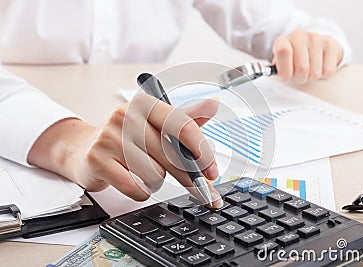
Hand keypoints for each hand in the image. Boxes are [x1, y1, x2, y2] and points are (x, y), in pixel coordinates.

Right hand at [28, 95, 222, 207]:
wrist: (83, 148)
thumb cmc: (126, 137)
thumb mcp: (156, 124)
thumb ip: (185, 118)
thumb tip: (212, 105)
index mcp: (145, 104)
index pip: (182, 126)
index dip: (202, 152)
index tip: (212, 171)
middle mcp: (126, 116)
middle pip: (172, 155)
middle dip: (189, 177)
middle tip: (202, 190)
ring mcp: (109, 137)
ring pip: (155, 174)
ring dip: (156, 181)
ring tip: (144, 171)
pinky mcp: (97, 159)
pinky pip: (136, 188)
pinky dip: (141, 191)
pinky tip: (133, 180)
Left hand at [272, 29, 343, 83]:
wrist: (312, 46)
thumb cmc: (293, 59)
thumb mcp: (280, 64)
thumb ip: (275, 70)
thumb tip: (267, 74)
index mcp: (282, 41)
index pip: (283, 51)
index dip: (285, 71)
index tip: (286, 76)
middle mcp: (299, 36)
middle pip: (302, 68)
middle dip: (300, 78)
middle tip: (299, 74)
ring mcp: (316, 38)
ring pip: (315, 72)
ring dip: (312, 76)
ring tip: (309, 68)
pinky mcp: (331, 44)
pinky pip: (328, 70)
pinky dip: (324, 73)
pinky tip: (320, 65)